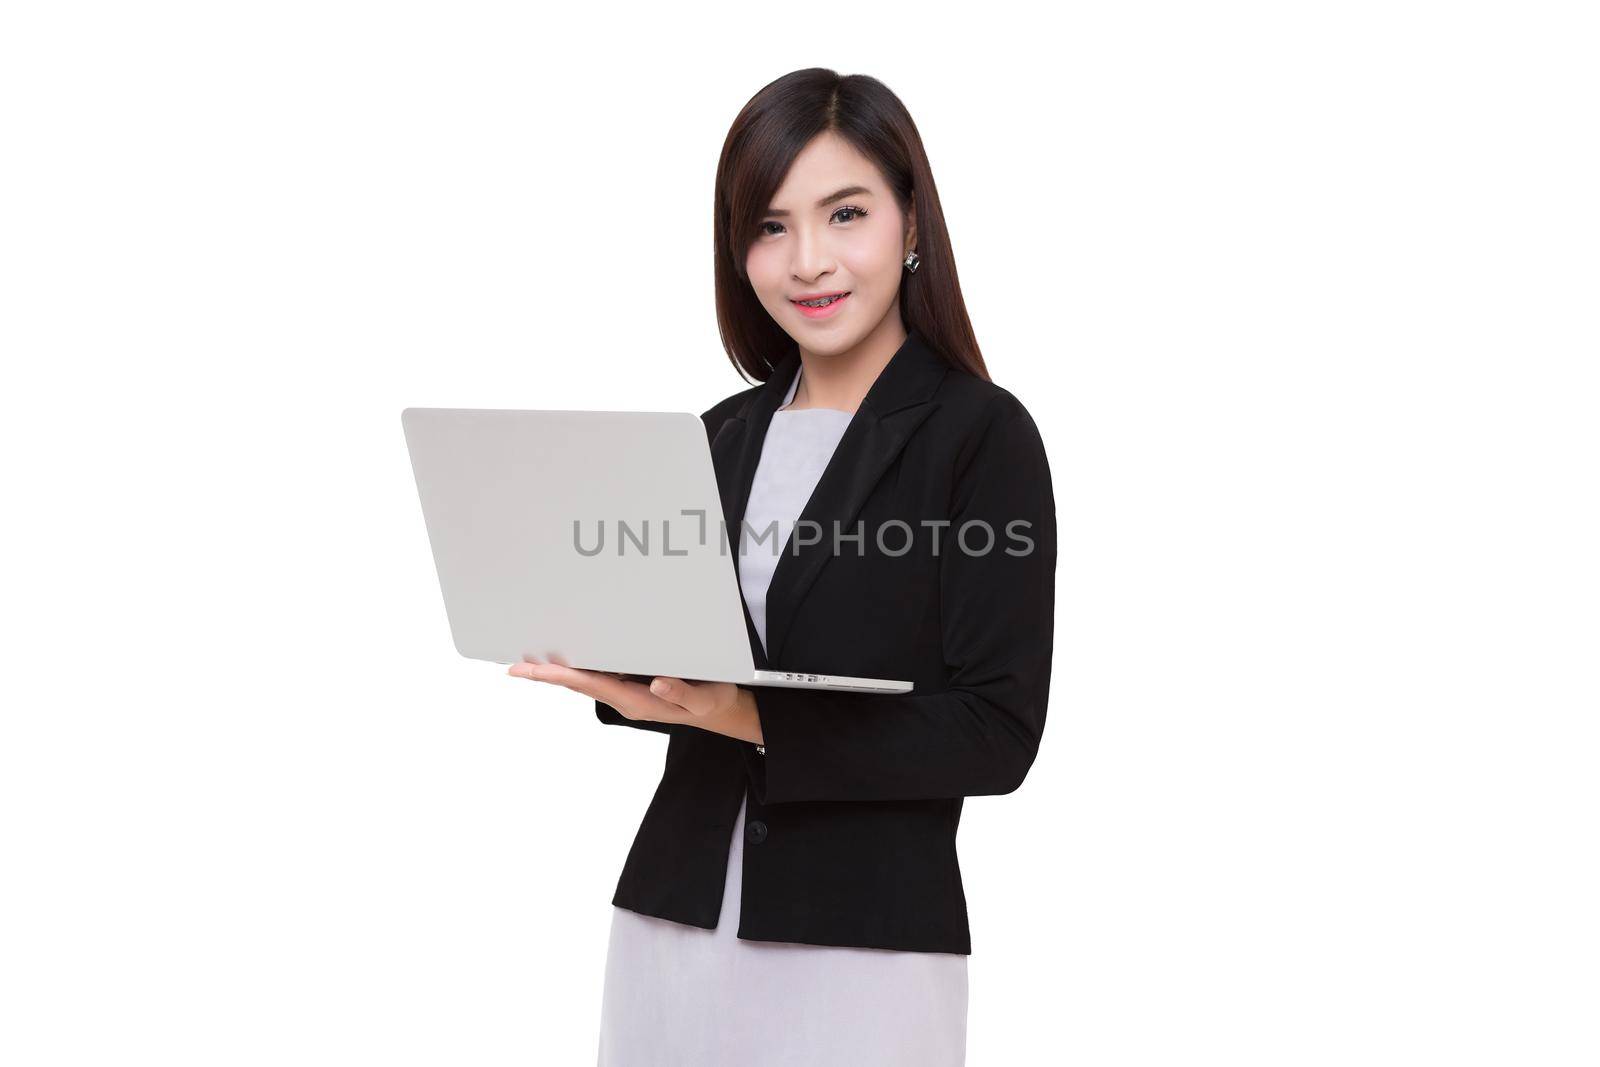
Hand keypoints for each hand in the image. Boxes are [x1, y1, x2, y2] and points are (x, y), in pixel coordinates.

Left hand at [507, 658, 763, 743]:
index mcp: (636, 701)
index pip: (590, 684)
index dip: (559, 675)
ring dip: (558, 668)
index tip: (531, 670)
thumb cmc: (710, 701)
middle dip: (547, 673)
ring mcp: (626, 690)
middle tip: (514, 663)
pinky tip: (567, 654)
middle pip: (578, 682)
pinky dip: (578, 664)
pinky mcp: (631, 682)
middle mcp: (624, 696)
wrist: (719, 709)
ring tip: (529, 656)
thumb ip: (682, 693)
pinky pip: (598, 673)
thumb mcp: (704, 699)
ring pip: (585, 677)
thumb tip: (657, 684)